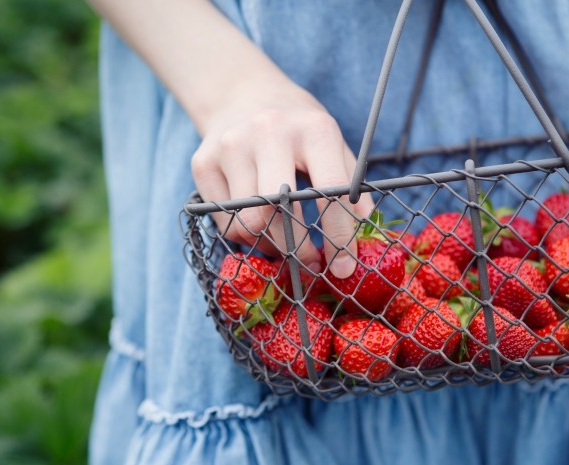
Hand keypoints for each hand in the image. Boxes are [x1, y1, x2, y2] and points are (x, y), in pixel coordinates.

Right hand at [191, 79, 373, 278]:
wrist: (242, 94)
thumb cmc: (297, 127)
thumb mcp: (332, 142)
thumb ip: (351, 185)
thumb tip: (365, 234)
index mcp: (312, 127)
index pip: (330, 190)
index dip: (339, 235)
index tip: (345, 266)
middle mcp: (267, 132)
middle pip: (277, 211)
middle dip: (298, 248)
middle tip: (312, 264)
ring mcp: (230, 147)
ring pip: (248, 223)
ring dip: (271, 245)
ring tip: (286, 244)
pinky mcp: (203, 163)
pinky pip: (225, 221)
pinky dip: (246, 234)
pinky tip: (259, 225)